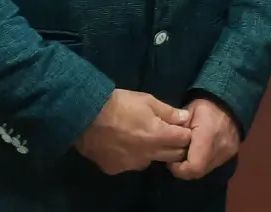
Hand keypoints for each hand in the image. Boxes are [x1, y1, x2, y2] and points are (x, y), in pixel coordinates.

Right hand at [74, 89, 194, 174]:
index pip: (184, 140)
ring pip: (151, 162)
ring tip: (142, 139)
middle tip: (167, 134)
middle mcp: (148, 155)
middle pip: (173, 155)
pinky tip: (123, 145)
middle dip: (175, 145)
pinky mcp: (115, 169)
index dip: (185, 133)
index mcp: (158, 136)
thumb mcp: (147, 101)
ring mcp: (131, 164)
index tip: (181, 128)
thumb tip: (185, 118)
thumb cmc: (119, 104)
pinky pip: (130, 165)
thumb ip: (169, 112)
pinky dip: (131, 157)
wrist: (85, 116)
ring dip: (153, 152)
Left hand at [167, 96, 241, 179]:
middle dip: (184, 169)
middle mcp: (220, 148)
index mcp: (207, 136)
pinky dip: (203, 162)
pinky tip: (198, 152)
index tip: (170, 161)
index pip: (193, 167)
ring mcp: (227, 152)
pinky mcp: (231, 154)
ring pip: (206, 170)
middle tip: (176, 159)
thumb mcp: (186, 115)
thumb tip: (165, 147)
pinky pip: (213, 165)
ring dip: (194, 166)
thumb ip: (176, 132)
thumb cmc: (204, 108)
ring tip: (188, 154)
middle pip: (198, 172)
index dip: (179, 169)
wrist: (229, 104)